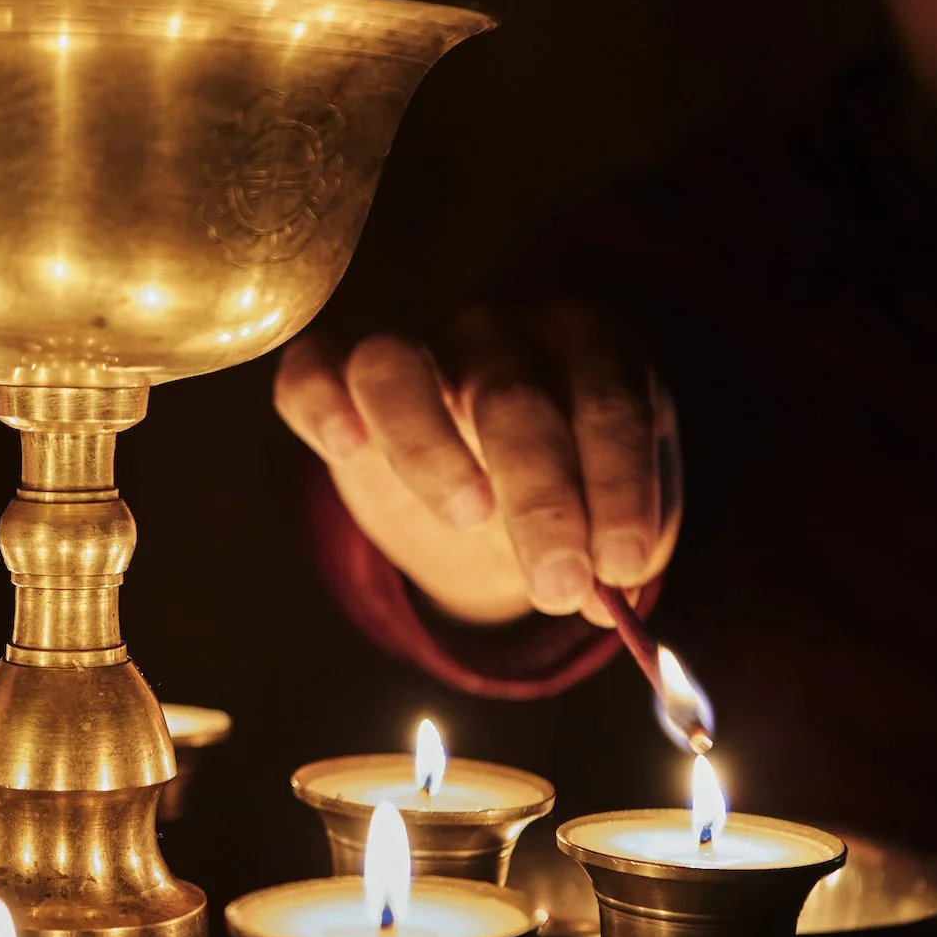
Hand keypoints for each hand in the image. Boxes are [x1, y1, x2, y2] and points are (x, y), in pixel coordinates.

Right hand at [274, 301, 677, 625]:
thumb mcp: (607, 518)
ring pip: (399, 368)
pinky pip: (314, 368)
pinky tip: (346, 447)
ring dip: (428, 448)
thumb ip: (615, 550)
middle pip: (510, 398)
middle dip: (540, 499)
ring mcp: (413, 345)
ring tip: (467, 518)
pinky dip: (322, 401)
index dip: (619, 487)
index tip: (622, 569)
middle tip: (557, 587)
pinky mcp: (337, 373)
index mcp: (587, 349)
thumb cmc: (564, 492)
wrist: (489, 494)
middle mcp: (498, 333)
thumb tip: (611, 602)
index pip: (607, 403)